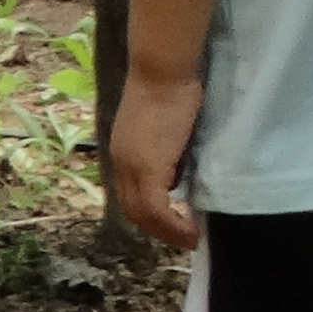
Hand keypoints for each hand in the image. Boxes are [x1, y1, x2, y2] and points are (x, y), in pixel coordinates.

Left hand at [105, 66, 203, 249]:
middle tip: (183, 238)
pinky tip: (192, 230)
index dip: (149, 215)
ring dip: (167, 232)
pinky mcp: (147, 167)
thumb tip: (179, 174)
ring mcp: (131, 166)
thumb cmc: (171, 90)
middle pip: (133, 210)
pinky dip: (173, 225)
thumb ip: (166, 153)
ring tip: (190, 239)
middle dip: (158, 229)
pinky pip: (157, 209)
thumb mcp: (165, 128)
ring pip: (143, 214)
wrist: (162, 72)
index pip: (129, 195)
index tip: (172, 224)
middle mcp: (121, 163)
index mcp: (122, 153)